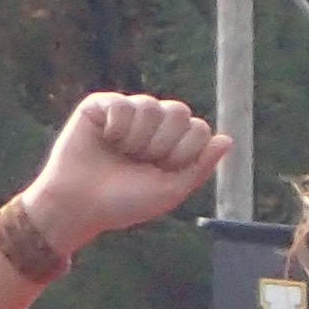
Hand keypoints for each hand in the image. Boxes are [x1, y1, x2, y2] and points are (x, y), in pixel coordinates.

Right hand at [23, 93, 229, 252]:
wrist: (80, 204)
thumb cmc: (125, 202)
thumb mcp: (171, 190)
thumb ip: (200, 166)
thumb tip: (228, 139)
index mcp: (172, 143)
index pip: (198, 128)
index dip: (182, 152)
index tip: (162, 171)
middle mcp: (152, 124)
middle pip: (179, 111)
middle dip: (162, 144)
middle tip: (140, 161)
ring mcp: (127, 112)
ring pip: (151, 106)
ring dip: (138, 138)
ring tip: (121, 153)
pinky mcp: (101, 105)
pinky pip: (123, 103)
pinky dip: (116, 127)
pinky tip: (105, 139)